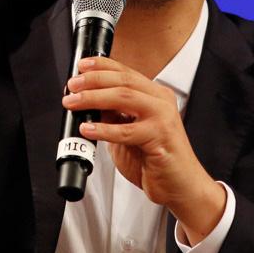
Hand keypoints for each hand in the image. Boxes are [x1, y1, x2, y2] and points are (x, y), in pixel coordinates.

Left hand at [63, 56, 225, 242]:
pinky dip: (104, 129)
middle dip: (93, 80)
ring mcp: (163, 119)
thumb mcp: (128, 130)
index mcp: (154, 95)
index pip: (125, 71)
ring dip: (94, 98)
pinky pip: (127, 131)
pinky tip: (87, 129)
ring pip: (124, 97)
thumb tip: (86, 102)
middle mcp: (161, 102)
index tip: (81, 66)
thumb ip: (112, 115)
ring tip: (74, 102)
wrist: (181, 187)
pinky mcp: (161, 139)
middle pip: (123, 80)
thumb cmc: (156, 159)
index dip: (101, 65)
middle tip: (72, 85)